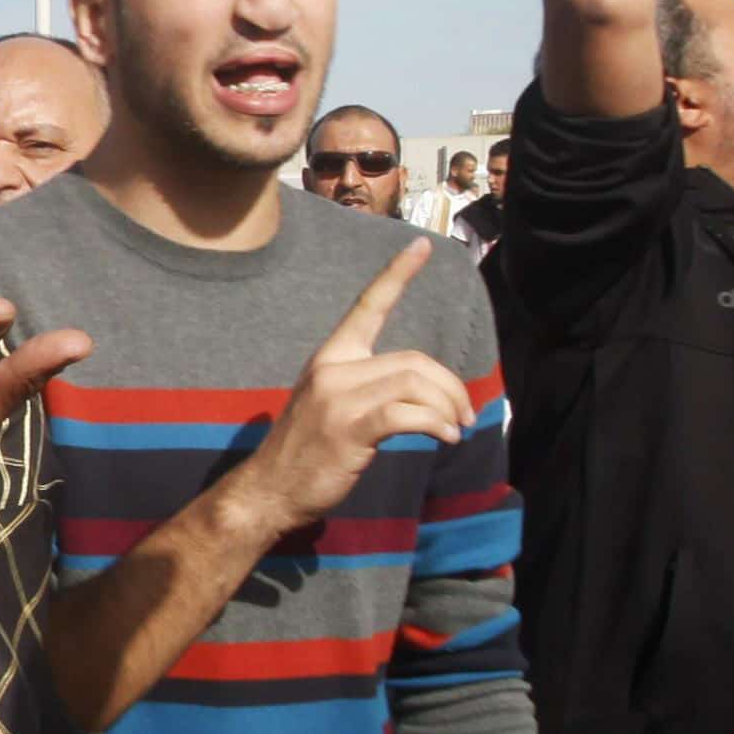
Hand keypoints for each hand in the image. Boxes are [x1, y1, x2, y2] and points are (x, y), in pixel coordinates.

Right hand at [227, 243, 471, 536]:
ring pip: (414, 384)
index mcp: (331, 356)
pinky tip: (444, 438)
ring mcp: (339, 398)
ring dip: (447, 408)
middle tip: (463, 416)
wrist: (270, 489)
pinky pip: (407, 414)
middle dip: (450, 388)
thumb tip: (419, 391)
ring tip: (455, 430)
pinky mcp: (350, 428)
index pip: (368, 305)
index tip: (422, 245)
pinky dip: (435, 424)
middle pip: (413, 361)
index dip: (397, 274)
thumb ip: (367, 387)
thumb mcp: (332, 405)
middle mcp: (334, 369)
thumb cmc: (306, 451)